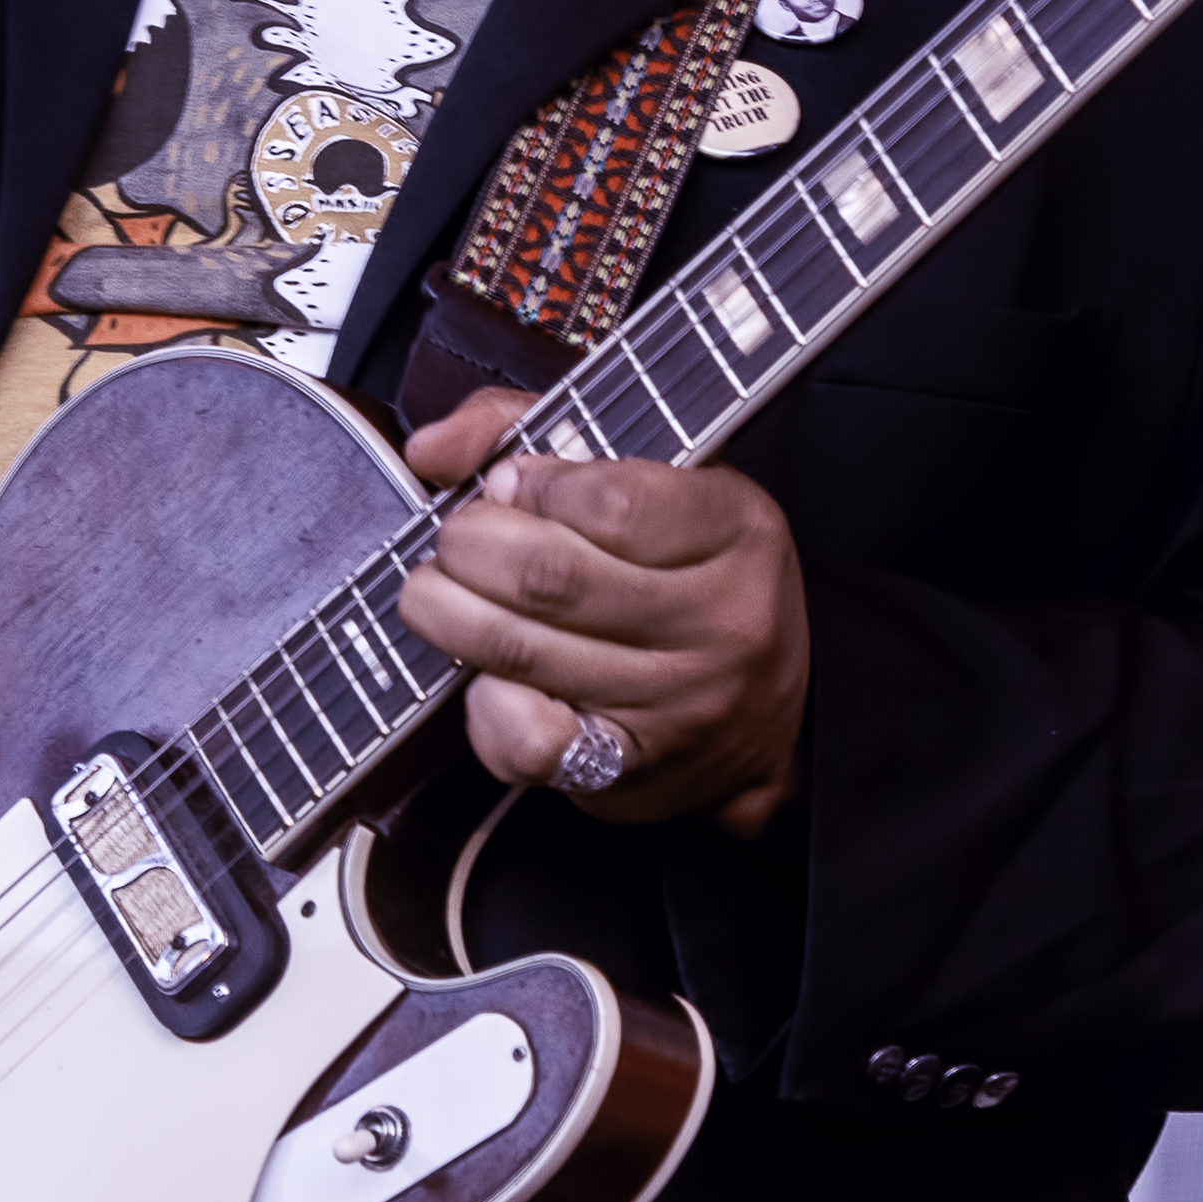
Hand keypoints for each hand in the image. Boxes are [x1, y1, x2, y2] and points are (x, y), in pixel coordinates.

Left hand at [398, 386, 810, 838]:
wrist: (768, 715)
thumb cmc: (689, 571)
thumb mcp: (655, 475)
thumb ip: (537, 430)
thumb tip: (434, 449)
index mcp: (735, 528)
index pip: (609, 501)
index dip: (532, 486)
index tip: (511, 483)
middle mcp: (720, 621)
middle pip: (550, 578)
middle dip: (469, 546)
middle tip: (458, 539)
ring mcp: (678, 704)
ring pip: (521, 652)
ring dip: (448, 614)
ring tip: (438, 592)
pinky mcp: (632, 770)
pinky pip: (529, 742)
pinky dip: (481, 705)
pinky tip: (485, 677)